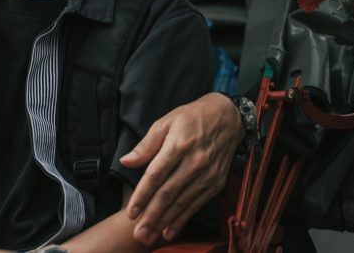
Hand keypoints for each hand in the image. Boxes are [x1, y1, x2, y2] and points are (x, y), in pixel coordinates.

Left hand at [120, 92, 242, 243]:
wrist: (227, 117)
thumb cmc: (191, 118)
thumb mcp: (165, 122)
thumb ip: (146, 145)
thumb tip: (126, 161)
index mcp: (179, 145)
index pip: (156, 175)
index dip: (143, 195)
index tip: (131, 212)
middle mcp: (195, 162)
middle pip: (169, 193)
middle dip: (152, 215)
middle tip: (138, 233)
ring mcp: (207, 174)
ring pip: (183, 202)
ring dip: (165, 221)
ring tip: (150, 236)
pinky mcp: (216, 182)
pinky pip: (196, 204)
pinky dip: (183, 219)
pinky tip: (170, 230)